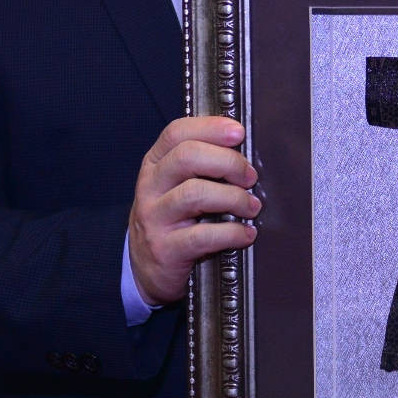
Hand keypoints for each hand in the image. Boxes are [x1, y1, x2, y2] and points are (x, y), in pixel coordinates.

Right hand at [127, 116, 262, 306]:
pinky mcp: (165, 249)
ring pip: (194, 193)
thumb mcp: (177, 186)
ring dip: (233, 197)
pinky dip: (231, 233)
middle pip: (187, 157)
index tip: (238, 133)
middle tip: (250, 176)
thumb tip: (245, 152)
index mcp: (155, 164)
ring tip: (251, 207)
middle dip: (227, 162)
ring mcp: (154, 218)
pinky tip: (245, 234)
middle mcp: (150, 186)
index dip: (210, 128)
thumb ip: (201, 166)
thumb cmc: (173, 220)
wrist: (147, 269)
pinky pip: (201, 236)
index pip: (177, 132)